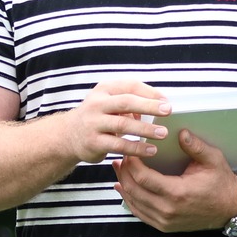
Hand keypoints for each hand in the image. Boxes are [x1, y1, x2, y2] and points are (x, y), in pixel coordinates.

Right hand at [55, 78, 172, 164]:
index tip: (166, 101)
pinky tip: (151, 150)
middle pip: (126, 102)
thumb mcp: (109, 102)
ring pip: (123, 124)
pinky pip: (119, 145)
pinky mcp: (93, 142)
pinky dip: (137, 148)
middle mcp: (96, 104)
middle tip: (168, 111)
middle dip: (149, 106)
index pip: (130, 86)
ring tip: (162, 133)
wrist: (68, 135)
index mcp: (103, 90)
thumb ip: (130, 101)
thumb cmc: (97, 116)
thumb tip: (158, 106)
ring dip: (145, 129)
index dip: (150, 93)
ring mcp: (93, 123)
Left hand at [115, 128, 236, 232]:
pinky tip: (124, 188)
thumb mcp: (213, 160)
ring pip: (134, 203)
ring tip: (119, 169)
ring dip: (123, 185)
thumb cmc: (222, 183)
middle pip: (134, 190)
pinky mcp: (165, 226)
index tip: (129, 151)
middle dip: (124, 172)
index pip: (143, 178)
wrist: (231, 208)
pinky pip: (140, 213)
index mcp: (178, 193)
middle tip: (120, 158)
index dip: (132, 164)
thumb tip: (181, 132)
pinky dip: (129, 200)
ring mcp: (165, 221)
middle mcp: (168, 210)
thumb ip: (196, 146)